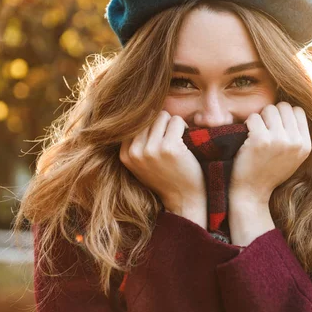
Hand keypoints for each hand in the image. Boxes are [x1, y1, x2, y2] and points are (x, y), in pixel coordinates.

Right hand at [119, 111, 206, 227]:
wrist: (184, 199)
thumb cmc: (166, 179)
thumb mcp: (142, 164)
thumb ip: (136, 143)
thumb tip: (136, 111)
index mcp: (125, 155)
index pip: (134, 123)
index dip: (150, 127)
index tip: (159, 140)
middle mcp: (135, 152)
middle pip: (148, 117)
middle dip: (162, 124)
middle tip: (171, 139)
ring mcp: (152, 150)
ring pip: (162, 116)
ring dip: (173, 125)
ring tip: (178, 140)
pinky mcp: (170, 148)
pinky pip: (177, 121)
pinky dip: (184, 127)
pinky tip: (186, 142)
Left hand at [230, 102, 311, 211]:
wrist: (252, 193)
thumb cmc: (269, 172)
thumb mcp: (293, 157)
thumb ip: (296, 135)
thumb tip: (292, 108)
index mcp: (306, 145)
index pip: (298, 111)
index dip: (284, 114)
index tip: (275, 126)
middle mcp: (295, 142)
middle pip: (284, 106)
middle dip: (271, 114)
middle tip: (263, 129)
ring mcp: (279, 140)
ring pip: (268, 109)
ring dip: (259, 118)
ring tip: (256, 133)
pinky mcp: (260, 140)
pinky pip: (253, 117)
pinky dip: (247, 124)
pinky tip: (247, 137)